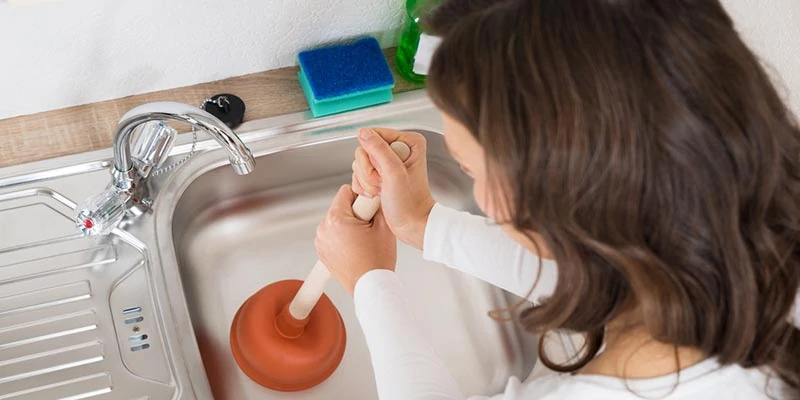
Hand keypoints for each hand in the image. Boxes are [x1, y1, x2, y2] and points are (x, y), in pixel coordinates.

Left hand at [315, 185, 396, 294]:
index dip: (361, 198)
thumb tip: (374, 194)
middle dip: (355, 213)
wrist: (370, 287)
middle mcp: (323, 229)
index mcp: (336, 219)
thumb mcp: (384, 226)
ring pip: (336, 221)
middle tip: (368, 228)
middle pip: (340, 206)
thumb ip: (377, 204)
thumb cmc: (376, 262)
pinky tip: (356, 248)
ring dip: (348, 225)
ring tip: (363, 240)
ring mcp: (321, 241)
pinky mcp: (322, 251)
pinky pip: (332, 235)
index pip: (346, 191)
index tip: (369, 210)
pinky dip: (342, 237)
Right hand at [352, 128, 434, 248]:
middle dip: (369, 172)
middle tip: (383, 184)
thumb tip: (364, 133)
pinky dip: (363, 186)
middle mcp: (398, 149)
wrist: (410, 224)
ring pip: (359, 163)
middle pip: (364, 150)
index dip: (373, 156)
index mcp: (408, 142)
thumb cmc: (410, 203)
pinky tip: (376, 194)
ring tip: (382, 191)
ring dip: (366, 181)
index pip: (374, 135)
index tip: (385, 172)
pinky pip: (358, 174)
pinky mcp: (379, 174)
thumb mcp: (394, 173)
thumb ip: (379, 150)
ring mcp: (387, 162)